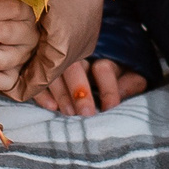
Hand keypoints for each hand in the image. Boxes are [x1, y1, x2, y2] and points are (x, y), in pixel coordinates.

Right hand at [34, 57, 148, 115]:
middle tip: (85, 113)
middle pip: (74, 66)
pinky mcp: (42, 68)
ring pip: (54, 72)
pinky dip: (42, 92)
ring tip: (69, 114)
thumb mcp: (132, 77)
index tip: (110, 108)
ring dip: (61, 93)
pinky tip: (50, 107)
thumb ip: (131, 84)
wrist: (104, 60)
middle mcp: (79, 55)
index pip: (103, 69)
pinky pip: (36, 76)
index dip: (108, 89)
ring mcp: (59, 60)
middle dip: (79, 90)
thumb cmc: (121, 75)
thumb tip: (118, 98)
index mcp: (104, 55)